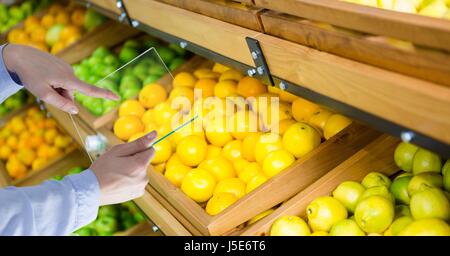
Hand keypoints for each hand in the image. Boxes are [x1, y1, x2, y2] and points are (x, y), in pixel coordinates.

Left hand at [3, 44, 117, 113]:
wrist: (19, 55)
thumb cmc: (29, 75)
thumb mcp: (43, 94)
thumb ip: (61, 104)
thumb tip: (76, 111)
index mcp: (68, 80)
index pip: (90, 90)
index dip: (104, 94)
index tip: (117, 97)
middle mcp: (70, 72)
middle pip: (71, 93)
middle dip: (61, 96)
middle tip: (44, 90)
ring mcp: (66, 67)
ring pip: (65, 87)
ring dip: (56, 88)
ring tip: (41, 80)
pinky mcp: (61, 65)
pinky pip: (61, 79)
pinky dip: (54, 81)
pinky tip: (42, 74)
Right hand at [90, 131, 156, 204]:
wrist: (91, 191)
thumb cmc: (103, 168)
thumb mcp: (118, 151)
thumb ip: (139, 143)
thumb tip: (154, 134)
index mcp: (141, 164)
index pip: (150, 150)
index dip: (139, 149)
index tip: (126, 154)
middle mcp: (144, 177)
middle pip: (145, 162)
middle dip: (135, 160)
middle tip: (118, 164)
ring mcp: (141, 187)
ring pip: (141, 172)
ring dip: (133, 171)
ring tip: (116, 174)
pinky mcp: (137, 194)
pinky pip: (137, 182)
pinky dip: (131, 181)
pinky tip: (118, 182)